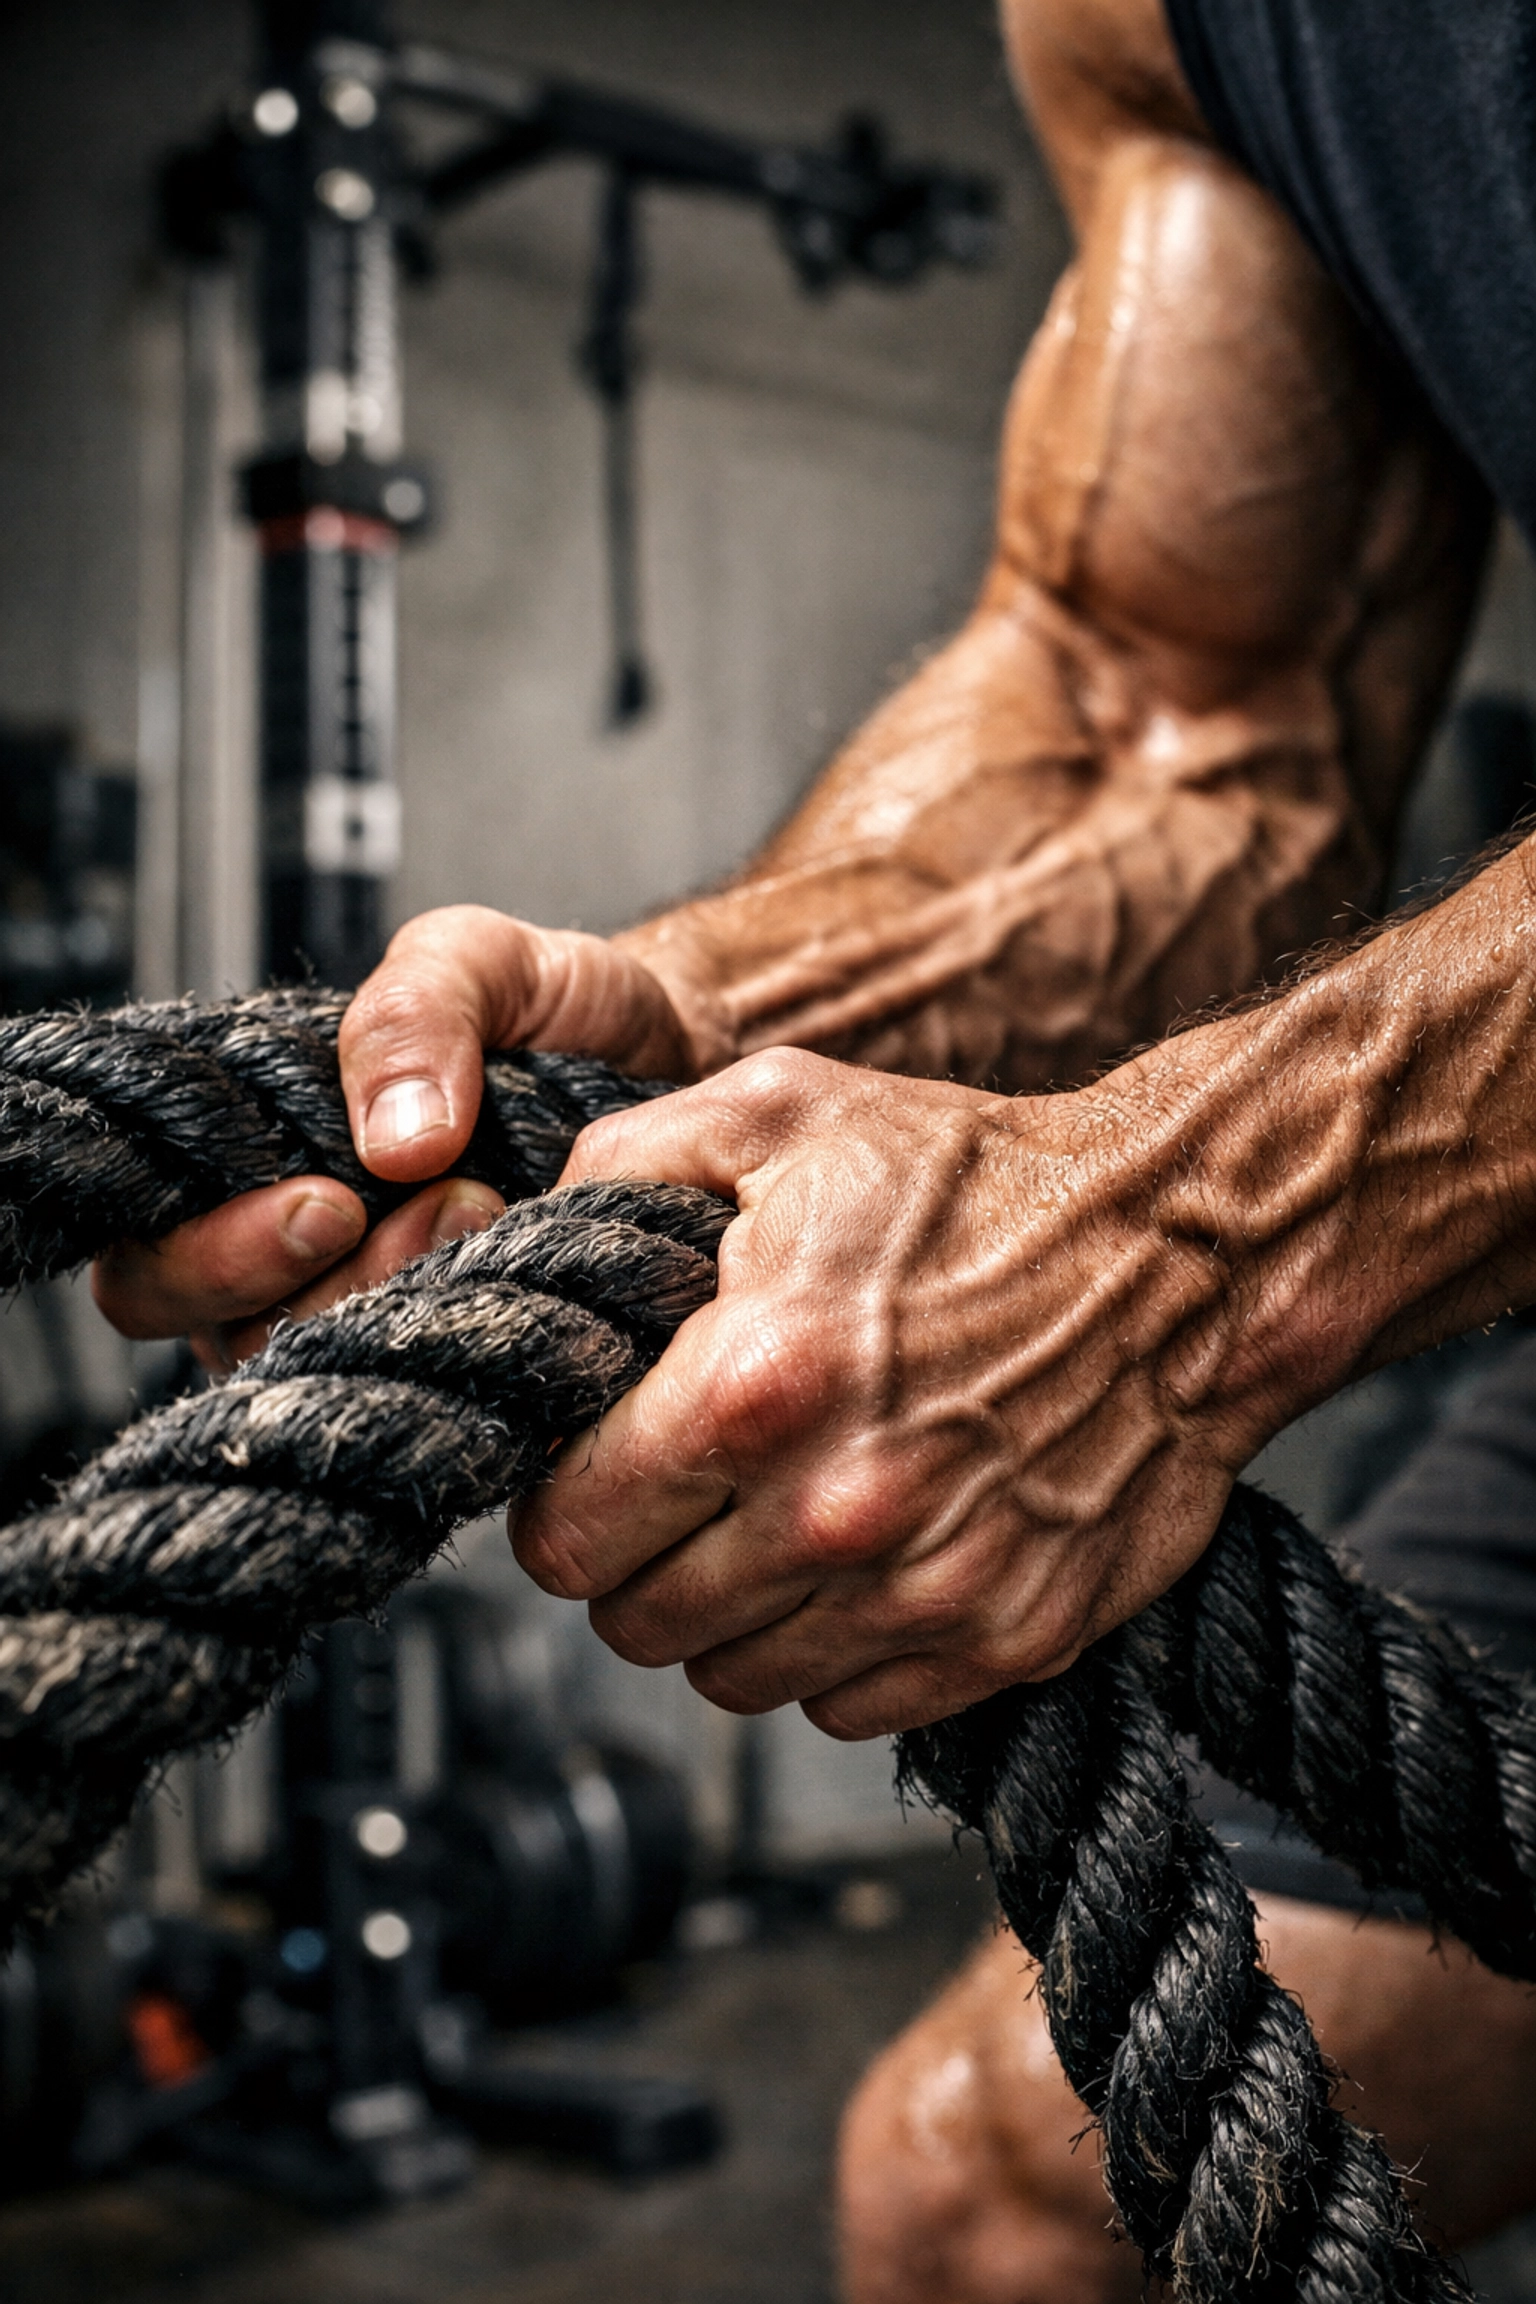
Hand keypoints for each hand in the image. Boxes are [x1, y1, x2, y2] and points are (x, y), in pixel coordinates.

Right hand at [93, 904, 711, 1367]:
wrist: (684, 1057)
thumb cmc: (558, 1010)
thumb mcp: (484, 960)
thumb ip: (416, 1012)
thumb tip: (392, 1141)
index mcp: (251, 1165)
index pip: (147, 1260)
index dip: (207, 1256)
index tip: (327, 1205)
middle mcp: (295, 1259)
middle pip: (225, 1340)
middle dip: (321, 1289)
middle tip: (446, 1206)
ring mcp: (380, 1318)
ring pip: (330, 1376)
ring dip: (408, 1305)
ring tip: (496, 1213)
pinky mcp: (471, 1361)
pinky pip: (439, 1399)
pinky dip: (480, 1349)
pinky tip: (531, 1281)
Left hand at [510, 1048, 1259, 1739]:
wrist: (1188, 1251)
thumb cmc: (980, 1178)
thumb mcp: (776, 1111)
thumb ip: (619, 1168)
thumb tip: (526, 1244)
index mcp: (752, 1386)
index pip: (563, 1535)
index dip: (562, 1498)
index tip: (598, 1463)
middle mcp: (832, 1513)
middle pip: (637, 1624)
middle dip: (638, 1559)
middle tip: (683, 1488)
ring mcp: (927, 1593)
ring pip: (737, 1681)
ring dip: (731, 1613)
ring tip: (774, 1516)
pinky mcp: (1006, 1641)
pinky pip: (851, 1708)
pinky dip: (835, 1651)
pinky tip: (863, 1555)